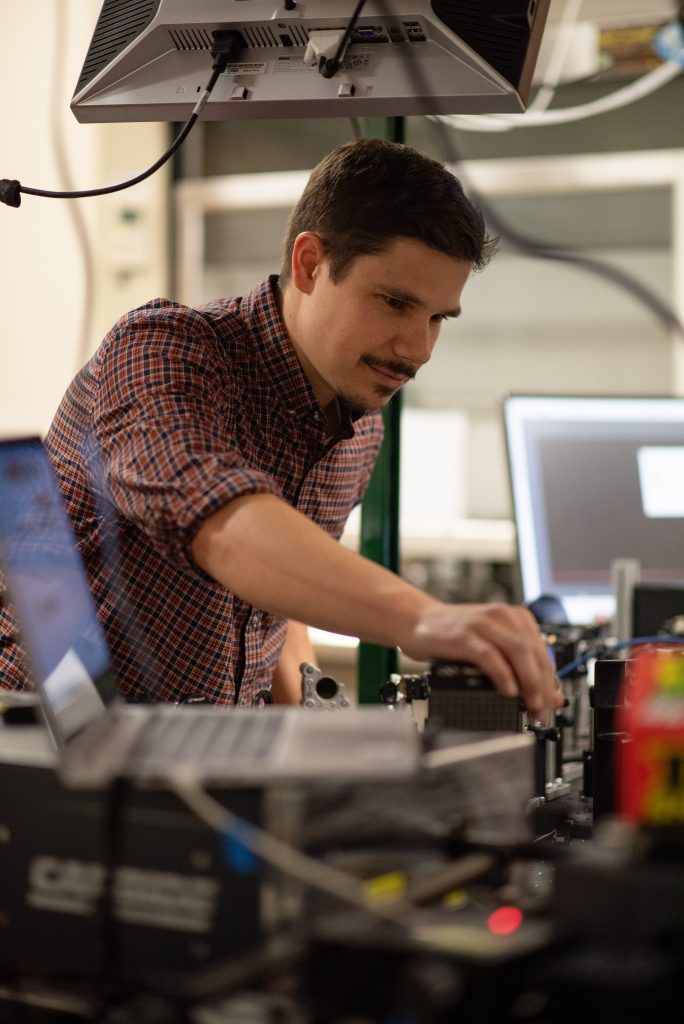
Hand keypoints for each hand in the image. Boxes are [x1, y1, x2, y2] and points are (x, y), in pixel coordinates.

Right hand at [401, 602, 562, 717]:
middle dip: (543, 685)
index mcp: (514, 618)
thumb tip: (546, 695)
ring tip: (531, 705)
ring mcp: (483, 624)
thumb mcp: (490, 647)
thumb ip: (516, 666)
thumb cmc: (453, 637)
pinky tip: (509, 691)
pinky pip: (490, 655)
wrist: (417, 620)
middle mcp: (502, 616)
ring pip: (518, 652)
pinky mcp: (464, 635)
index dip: (551, 680)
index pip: (543, 651)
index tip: (552, 704)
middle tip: (542, 710)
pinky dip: (503, 675)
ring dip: (530, 682)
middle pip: (534, 652)